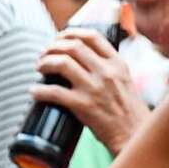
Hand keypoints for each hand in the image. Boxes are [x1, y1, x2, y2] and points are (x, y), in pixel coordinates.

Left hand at [33, 29, 149, 155]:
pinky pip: (54, 92)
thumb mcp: (124, 81)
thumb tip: (84, 60)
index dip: (71, 33)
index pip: (92, 36)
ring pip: (62, 63)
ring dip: (44, 63)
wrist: (134, 135)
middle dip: (52, 47)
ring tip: (39, 68)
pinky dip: (39, 91)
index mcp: (117, 64)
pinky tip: (34, 92)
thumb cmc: (128, 111)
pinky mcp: (84, 106)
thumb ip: (109, 69)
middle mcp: (107, 72)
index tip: (60, 38)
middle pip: (73, 46)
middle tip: (44, 55)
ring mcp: (95, 88)